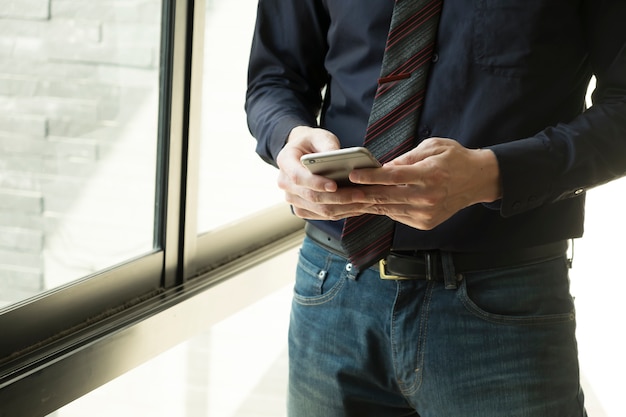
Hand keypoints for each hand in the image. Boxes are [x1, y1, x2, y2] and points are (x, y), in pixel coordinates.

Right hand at [277, 126, 381, 219]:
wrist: (302, 153)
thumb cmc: (312, 143)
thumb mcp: (319, 136)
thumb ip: (327, 145)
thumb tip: (338, 156)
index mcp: (285, 162)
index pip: (298, 177)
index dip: (316, 183)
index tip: (335, 185)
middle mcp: (285, 183)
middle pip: (312, 197)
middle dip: (338, 198)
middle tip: (361, 194)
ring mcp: (293, 198)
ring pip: (319, 209)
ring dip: (344, 207)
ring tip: (365, 201)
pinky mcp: (303, 208)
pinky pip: (323, 215)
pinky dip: (342, 212)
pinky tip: (358, 206)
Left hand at [347, 137, 501, 229]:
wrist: (479, 181)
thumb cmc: (455, 159)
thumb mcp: (433, 147)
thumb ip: (406, 158)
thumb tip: (381, 167)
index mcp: (430, 175)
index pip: (394, 177)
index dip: (371, 177)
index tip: (353, 175)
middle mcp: (428, 197)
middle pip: (386, 196)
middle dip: (361, 193)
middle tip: (340, 190)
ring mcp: (426, 214)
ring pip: (389, 208)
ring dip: (368, 203)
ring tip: (348, 196)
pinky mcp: (425, 223)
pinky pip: (397, 215)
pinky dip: (383, 208)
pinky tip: (370, 202)